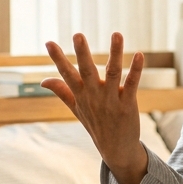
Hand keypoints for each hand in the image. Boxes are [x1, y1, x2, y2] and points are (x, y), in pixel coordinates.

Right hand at [43, 32, 147, 183]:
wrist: (116, 150)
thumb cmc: (96, 124)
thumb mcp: (76, 108)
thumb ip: (61, 91)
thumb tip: (43, 80)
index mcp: (81, 95)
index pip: (66, 74)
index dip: (57, 58)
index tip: (48, 42)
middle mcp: (94, 96)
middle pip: (87, 71)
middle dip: (82, 53)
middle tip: (78, 35)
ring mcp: (111, 100)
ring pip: (112, 73)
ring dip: (114, 53)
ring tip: (116, 34)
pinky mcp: (128, 104)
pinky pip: (131, 84)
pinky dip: (135, 70)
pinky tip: (139, 54)